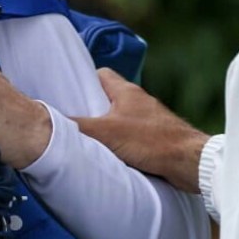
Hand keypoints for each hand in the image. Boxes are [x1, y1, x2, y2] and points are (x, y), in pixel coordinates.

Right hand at [74, 68, 207, 193]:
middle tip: (72, 125)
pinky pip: (131, 137)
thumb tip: (49, 121)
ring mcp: (149, 121)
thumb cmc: (152, 142)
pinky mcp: (156, 139)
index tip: (66, 95)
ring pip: (119, 120)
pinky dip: (121, 146)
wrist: (190, 163)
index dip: (82, 82)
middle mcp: (138, 102)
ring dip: (106, 131)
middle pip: (107, 99)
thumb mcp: (107, 133)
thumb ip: (78, 126)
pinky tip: (112, 159)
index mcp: (126, 91)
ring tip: (88, 144)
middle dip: (90, 112)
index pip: (100, 75)